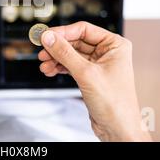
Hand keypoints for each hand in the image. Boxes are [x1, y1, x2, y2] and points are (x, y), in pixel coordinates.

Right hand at [38, 21, 151, 141]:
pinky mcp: (91, 76)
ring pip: (71, 54)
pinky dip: (60, 67)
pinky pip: (71, 65)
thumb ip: (65, 53)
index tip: (46, 36)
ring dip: (56, 58)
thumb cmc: (115, 104)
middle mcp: (108, 52)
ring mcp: (99, 64)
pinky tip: (50, 70)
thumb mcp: (86, 74)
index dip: (63, 32)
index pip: (83, 29)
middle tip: (42, 51)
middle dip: (57, 47)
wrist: (118, 130)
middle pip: (75, 41)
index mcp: (115, 45)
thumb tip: (49, 37)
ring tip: (44, 65)